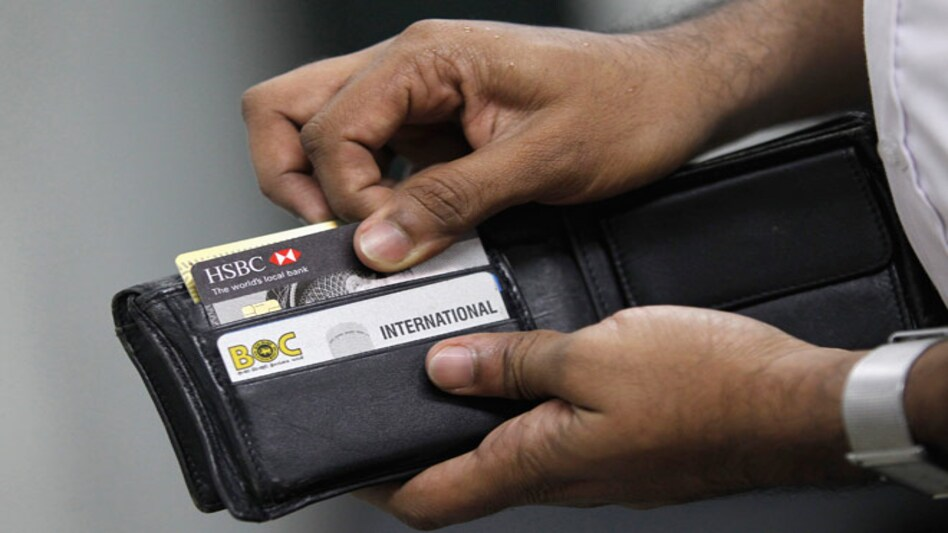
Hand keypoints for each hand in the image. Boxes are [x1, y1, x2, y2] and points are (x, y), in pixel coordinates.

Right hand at [242, 20, 728, 270]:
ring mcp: (418, 96)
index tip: (385, 242)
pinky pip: (372, 155)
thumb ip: (450, 202)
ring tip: (373, 233)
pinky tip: (407, 223)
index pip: (328, 128)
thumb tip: (377, 243)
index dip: (344, 197)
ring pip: (321, 129)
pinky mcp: (436, 125)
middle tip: (334, 233)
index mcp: (426, 58)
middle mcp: (409, 68)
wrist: (671, 95)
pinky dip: (371, 194)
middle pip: (289, 109)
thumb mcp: (540, 161)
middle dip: (292, 178)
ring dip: (329, 186)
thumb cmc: (624, 107)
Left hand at [358, 307, 865, 528]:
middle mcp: (560, 475)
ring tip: (445, 365)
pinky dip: (518, 403)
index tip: (344, 465)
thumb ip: (515, 363)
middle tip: (389, 397)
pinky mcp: (618, 445)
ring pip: (506, 450)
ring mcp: (591, 464)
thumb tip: (447, 368)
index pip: (433, 497)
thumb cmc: (709, 387)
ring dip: (468, 417)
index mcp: (541, 462)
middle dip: (418, 442)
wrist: (792, 406)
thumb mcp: (593, 354)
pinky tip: (521, 362)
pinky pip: (549, 431)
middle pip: (463, 475)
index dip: (377, 485)